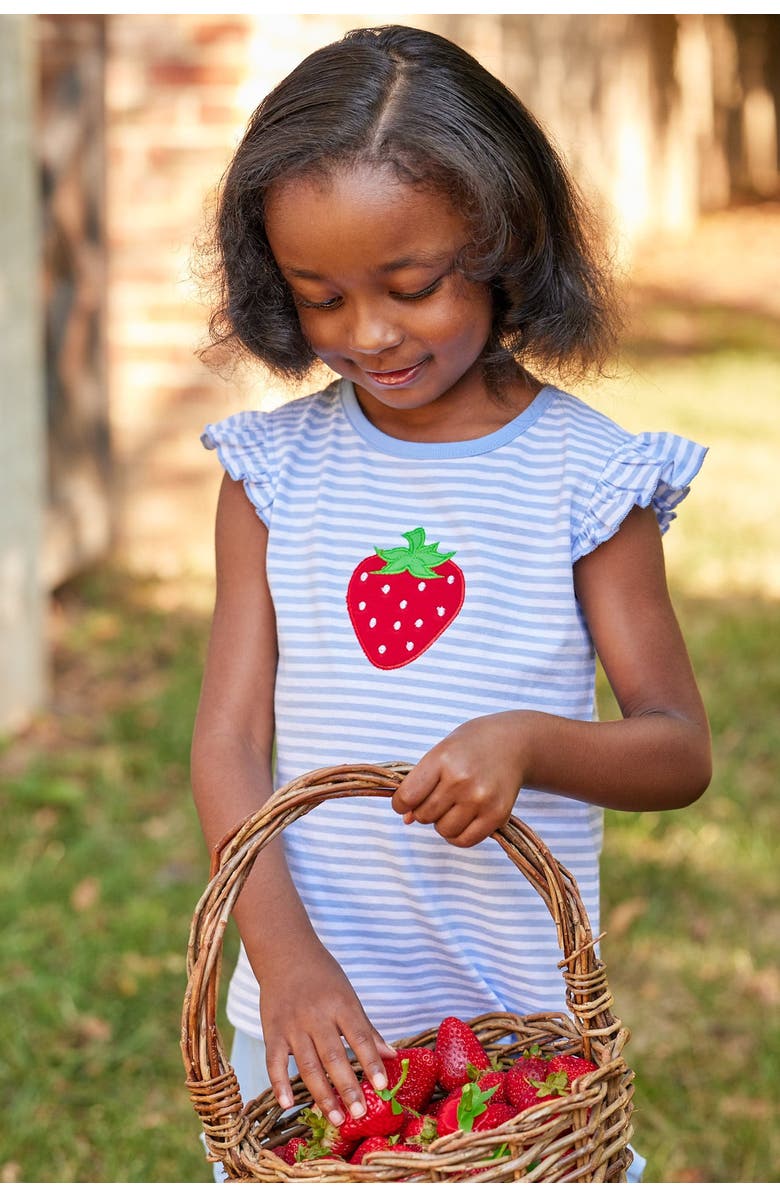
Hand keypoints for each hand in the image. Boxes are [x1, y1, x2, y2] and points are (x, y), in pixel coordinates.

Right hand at [259, 937, 395, 1125]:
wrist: (284, 952)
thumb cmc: (323, 976)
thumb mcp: (348, 995)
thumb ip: (366, 1028)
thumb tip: (392, 1055)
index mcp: (340, 1004)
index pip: (359, 1037)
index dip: (371, 1062)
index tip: (383, 1086)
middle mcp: (316, 1016)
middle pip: (334, 1056)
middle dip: (348, 1087)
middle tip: (360, 1114)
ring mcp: (292, 1025)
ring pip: (308, 1065)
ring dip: (322, 1095)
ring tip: (337, 1118)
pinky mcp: (272, 1031)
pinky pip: (274, 1061)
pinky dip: (279, 1084)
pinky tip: (288, 1105)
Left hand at [392, 712, 529, 845]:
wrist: (513, 743)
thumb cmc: (471, 746)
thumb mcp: (441, 752)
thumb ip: (420, 783)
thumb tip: (406, 819)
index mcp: (443, 759)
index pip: (407, 797)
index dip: (401, 803)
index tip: (406, 801)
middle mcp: (461, 780)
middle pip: (425, 815)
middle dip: (424, 810)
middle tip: (437, 797)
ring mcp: (481, 799)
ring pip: (443, 830)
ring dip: (442, 823)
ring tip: (453, 805)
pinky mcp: (497, 815)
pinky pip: (465, 841)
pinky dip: (458, 835)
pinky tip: (462, 819)